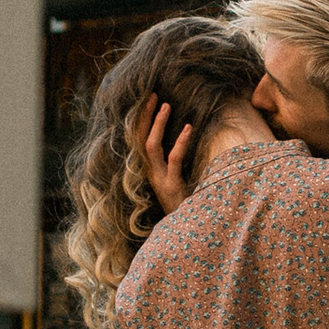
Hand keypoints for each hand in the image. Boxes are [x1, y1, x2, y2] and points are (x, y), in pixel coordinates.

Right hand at [140, 95, 196, 213]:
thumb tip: (185, 137)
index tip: (149, 101)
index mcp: (149, 170)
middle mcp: (150, 173)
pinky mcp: (172, 186)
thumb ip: (174, 164)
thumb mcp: (176, 181)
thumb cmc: (184, 204)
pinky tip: (188, 128)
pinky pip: (173, 160)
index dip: (143, 120)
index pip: (139, 140)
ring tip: (166, 106)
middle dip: (145, 116)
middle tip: (153, 95)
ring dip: (158, 124)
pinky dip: (180, 142)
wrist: (185, 232)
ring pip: (152, 147)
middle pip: (140, 139)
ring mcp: (159, 179)